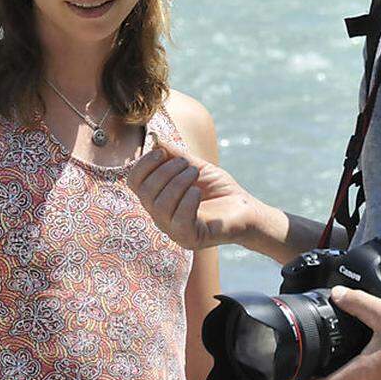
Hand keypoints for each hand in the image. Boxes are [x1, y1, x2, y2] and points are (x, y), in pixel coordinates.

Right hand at [127, 142, 259, 249]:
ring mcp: (173, 231)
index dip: (143, 164)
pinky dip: (187, 200)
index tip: (161, 151)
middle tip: (189, 165)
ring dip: (178, 183)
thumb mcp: (194, 167)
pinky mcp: (190, 239)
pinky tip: (198, 192)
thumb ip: (174, 156)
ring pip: (161, 205)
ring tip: (196, 174)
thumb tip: (155, 140)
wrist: (246, 209)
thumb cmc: (219, 189)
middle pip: (145, 192)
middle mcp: (160, 217)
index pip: (134, 182)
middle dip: (166, 171)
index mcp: (157, 199)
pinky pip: (179, 220)